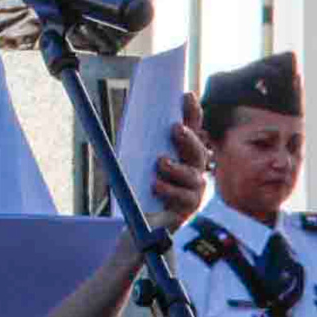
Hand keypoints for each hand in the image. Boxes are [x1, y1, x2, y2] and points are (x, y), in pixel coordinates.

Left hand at [149, 92, 206, 230]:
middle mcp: (194, 167)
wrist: (143, 220)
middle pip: (197, 150)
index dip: (192, 112)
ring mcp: (194, 188)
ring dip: (176, 167)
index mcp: (183, 151)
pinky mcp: (189, 207)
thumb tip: (119, 120)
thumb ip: (138, 144)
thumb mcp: (139, 160)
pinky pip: (183, 197)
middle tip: (175, 128)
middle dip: (188, 138)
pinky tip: (156, 185)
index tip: (187, 96)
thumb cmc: (142, 185)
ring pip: (192, 174)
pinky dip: (169, 189)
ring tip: (161, 162)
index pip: (192, 128)